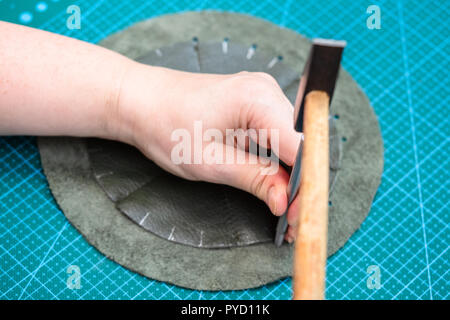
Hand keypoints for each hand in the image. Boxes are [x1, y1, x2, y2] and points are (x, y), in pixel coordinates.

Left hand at [110, 62, 302, 241]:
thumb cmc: (166, 126)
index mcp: (258, 99)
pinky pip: (277, 135)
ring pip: (290, 142)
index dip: (305, 185)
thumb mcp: (210, 162)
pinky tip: (272, 182)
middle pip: (299, 145)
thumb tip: (285, 200)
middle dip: (298, 185)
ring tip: (281, 206)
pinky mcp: (255, 103)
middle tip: (290, 220)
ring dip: (288, 175)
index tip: (299, 215)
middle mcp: (267, 90)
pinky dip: (276, 161)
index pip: (301, 147)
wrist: (142, 100)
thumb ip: (254, 179)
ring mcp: (262, 94)